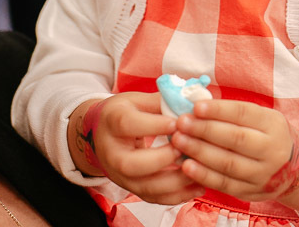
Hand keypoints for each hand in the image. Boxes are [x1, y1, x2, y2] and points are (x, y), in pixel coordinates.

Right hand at [69, 92, 204, 204]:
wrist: (101, 134)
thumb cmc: (123, 113)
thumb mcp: (137, 100)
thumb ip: (162, 101)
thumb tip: (190, 103)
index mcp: (112, 122)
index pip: (128, 125)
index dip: (155, 125)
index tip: (179, 123)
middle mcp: (112, 153)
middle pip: (131, 164)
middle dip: (162, 158)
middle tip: (185, 148)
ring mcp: (120, 175)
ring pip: (145, 187)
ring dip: (175, 182)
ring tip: (198, 170)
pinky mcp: (131, 188)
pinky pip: (154, 198)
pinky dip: (177, 195)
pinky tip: (196, 186)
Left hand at [171, 99, 298, 201]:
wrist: (293, 168)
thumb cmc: (266, 134)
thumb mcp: (260, 117)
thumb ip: (232, 112)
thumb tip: (195, 103)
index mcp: (272, 123)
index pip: (243, 113)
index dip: (218, 110)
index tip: (195, 106)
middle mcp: (271, 149)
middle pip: (235, 138)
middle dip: (204, 130)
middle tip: (181, 123)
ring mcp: (263, 173)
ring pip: (228, 163)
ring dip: (200, 152)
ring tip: (178, 141)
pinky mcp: (252, 192)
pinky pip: (225, 184)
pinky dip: (204, 175)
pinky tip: (186, 166)